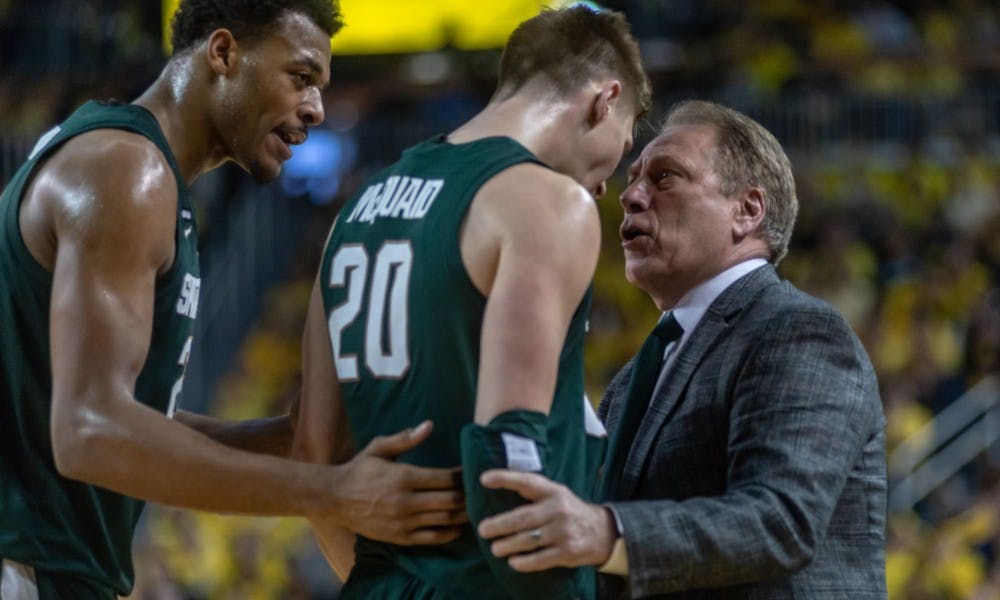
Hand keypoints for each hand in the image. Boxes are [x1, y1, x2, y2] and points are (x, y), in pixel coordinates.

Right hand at [318, 421, 466, 544]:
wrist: (335, 498)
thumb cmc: (360, 469)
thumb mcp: (379, 448)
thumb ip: (405, 438)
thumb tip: (429, 425)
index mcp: (404, 477)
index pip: (445, 478)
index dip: (462, 475)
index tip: (471, 471)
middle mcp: (406, 501)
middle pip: (450, 500)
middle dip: (468, 495)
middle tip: (478, 490)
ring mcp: (404, 522)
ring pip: (444, 519)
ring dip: (463, 514)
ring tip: (475, 507)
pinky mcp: (400, 537)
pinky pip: (432, 537)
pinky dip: (449, 533)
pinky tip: (458, 526)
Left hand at [477, 469, 616, 571]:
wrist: (602, 532)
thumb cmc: (569, 511)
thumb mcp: (556, 495)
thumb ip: (533, 492)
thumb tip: (497, 488)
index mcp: (553, 491)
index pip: (527, 482)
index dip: (505, 479)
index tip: (484, 479)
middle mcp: (559, 509)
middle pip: (523, 517)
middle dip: (500, 525)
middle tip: (483, 529)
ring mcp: (564, 532)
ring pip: (529, 540)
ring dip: (508, 545)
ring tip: (495, 548)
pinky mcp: (568, 552)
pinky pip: (541, 559)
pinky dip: (525, 562)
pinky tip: (513, 562)